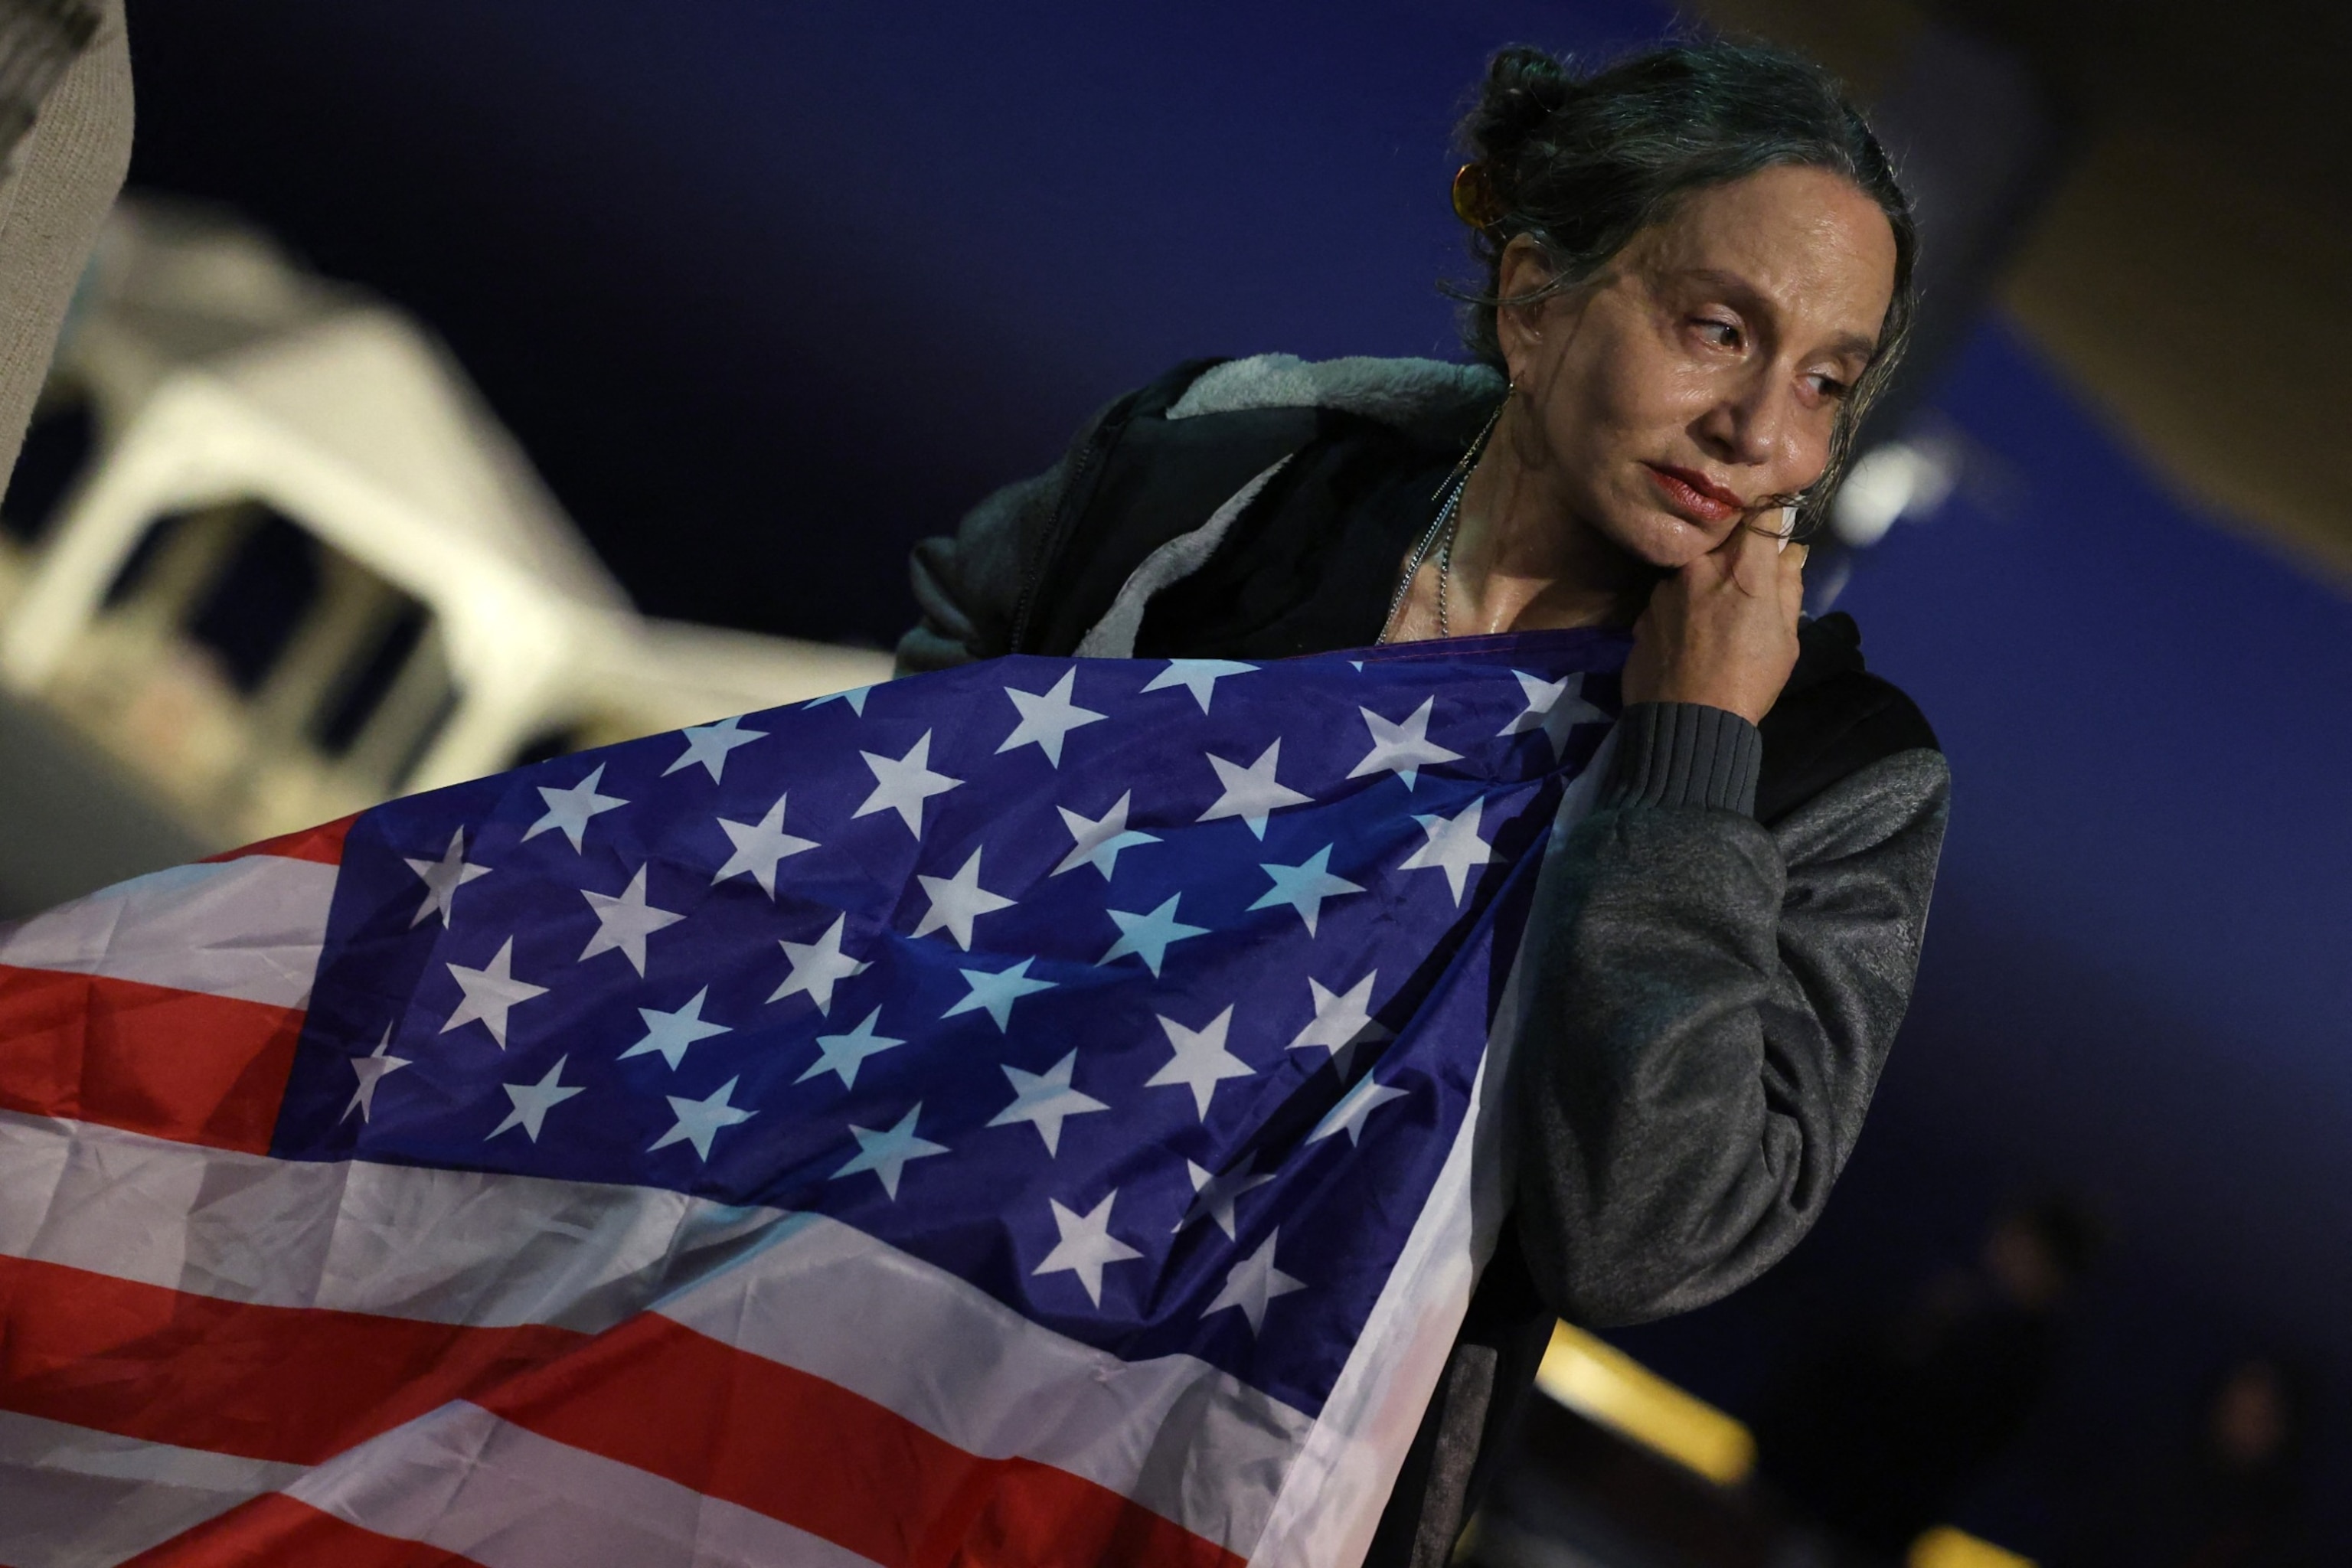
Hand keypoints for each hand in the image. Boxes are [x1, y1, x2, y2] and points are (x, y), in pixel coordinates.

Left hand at [1621, 520, 1804, 725]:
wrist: (1687, 726)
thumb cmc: (1749, 681)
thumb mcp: (1786, 637)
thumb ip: (1788, 586)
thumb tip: (1790, 553)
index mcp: (1742, 567)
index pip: (1761, 513)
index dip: (1770, 516)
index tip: (1774, 525)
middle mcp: (1697, 566)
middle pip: (1721, 541)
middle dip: (1735, 554)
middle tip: (1746, 583)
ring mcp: (1663, 589)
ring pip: (1692, 570)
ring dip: (1703, 583)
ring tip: (1712, 621)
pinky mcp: (1641, 613)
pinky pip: (1668, 598)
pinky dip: (1680, 609)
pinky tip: (1687, 638)